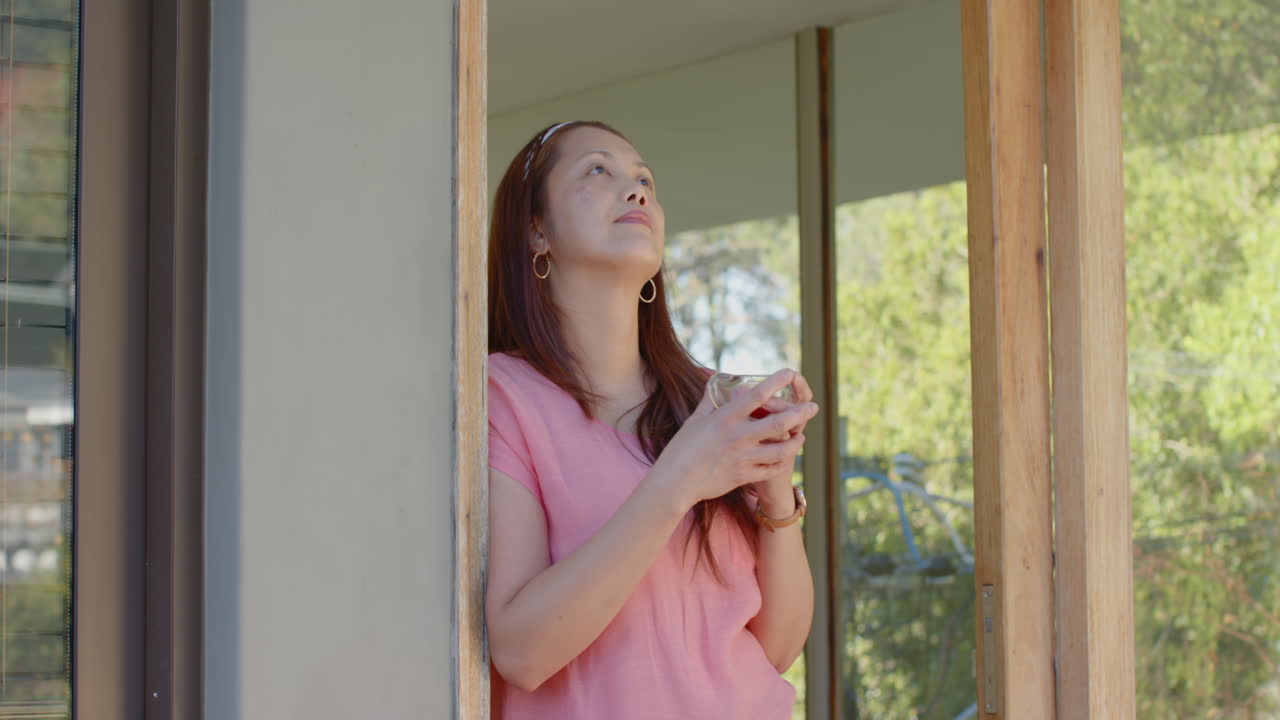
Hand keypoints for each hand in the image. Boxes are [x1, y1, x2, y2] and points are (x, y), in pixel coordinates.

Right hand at [649, 369, 817, 511]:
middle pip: (778, 422)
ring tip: (801, 437)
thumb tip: (714, 379)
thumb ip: (710, 399)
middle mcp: (737, 436)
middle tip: (813, 407)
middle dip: (799, 413)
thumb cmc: (682, 448)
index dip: (776, 382)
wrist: (675, 481)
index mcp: (725, 418)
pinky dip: (782, 463)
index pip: (756, 395)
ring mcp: (742, 458)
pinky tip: (786, 458)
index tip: (790, 372)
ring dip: (795, 442)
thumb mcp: (695, 419)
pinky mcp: (744, 476)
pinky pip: (771, 469)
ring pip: (780, 449)